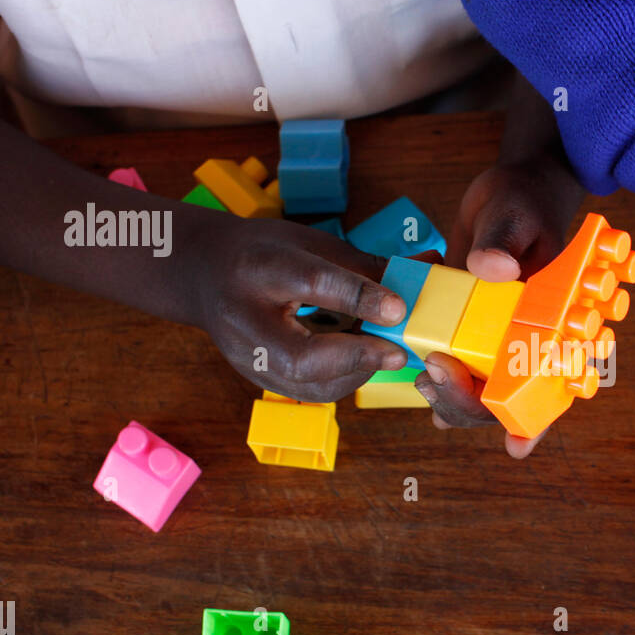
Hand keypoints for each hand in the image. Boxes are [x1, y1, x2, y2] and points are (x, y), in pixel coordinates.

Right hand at [191, 215, 409, 402]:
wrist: (204, 274)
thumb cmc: (265, 254)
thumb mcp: (311, 244)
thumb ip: (366, 265)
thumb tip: (430, 268)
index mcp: (258, 268)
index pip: (312, 283)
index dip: (360, 296)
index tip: (400, 307)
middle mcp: (245, 321)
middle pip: (303, 358)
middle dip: (357, 358)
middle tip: (398, 352)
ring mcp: (248, 359)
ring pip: (309, 385)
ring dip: (356, 372)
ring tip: (383, 352)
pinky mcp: (260, 380)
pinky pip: (311, 389)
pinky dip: (344, 377)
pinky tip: (361, 358)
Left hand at [416, 158, 584, 456]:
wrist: (510, 189)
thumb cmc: (526, 200)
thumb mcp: (514, 215)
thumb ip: (502, 243)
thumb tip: (490, 269)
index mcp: (555, 322)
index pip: (552, 384)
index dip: (536, 420)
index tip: (515, 445)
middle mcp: (528, 338)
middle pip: (505, 396)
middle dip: (470, 401)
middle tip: (435, 374)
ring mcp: (498, 337)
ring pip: (479, 388)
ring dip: (451, 395)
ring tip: (424, 381)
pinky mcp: (471, 326)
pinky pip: (459, 362)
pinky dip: (441, 377)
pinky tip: (422, 382)